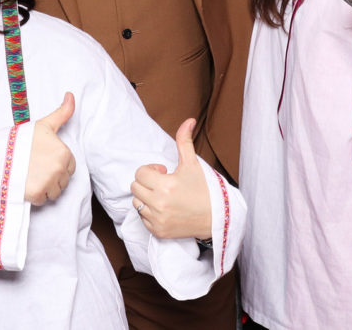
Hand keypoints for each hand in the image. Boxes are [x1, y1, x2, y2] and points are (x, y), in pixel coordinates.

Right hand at [25, 92, 75, 204]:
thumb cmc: (22, 139)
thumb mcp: (44, 125)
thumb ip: (62, 112)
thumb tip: (71, 95)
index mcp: (64, 152)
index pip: (70, 167)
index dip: (57, 165)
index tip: (44, 161)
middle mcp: (60, 168)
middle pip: (63, 181)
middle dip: (52, 178)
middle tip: (36, 169)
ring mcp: (49, 182)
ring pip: (55, 193)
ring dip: (46, 188)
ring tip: (31, 177)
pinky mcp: (38, 193)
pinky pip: (44, 201)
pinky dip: (36, 196)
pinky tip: (26, 184)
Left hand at [131, 119, 212, 239]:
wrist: (216, 218)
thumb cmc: (204, 189)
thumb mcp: (193, 164)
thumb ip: (185, 141)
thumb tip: (188, 120)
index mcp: (165, 185)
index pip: (140, 173)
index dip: (151, 170)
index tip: (164, 172)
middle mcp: (159, 204)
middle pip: (135, 187)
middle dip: (147, 183)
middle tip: (163, 184)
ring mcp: (157, 219)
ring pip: (137, 203)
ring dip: (146, 198)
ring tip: (163, 197)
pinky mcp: (158, 231)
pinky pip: (142, 219)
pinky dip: (150, 213)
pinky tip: (165, 209)